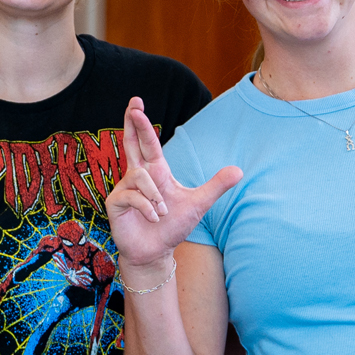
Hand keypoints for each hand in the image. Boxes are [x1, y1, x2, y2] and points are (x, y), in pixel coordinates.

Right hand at [106, 98, 240, 272]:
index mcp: (155, 171)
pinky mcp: (115, 202)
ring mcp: (124, 188)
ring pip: (140, 177)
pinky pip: (133, 196)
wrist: (156, 252)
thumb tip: (239, 170)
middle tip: (135, 103)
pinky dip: (148, 208)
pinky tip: (153, 218)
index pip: (147, 142)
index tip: (137, 103)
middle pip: (131, 143)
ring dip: (156, 196)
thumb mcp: (198, 204)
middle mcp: (137, 175)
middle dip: (133, 123)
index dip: (141, 123)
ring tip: (162, 212)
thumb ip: (216, 186)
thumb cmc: (173, 227)